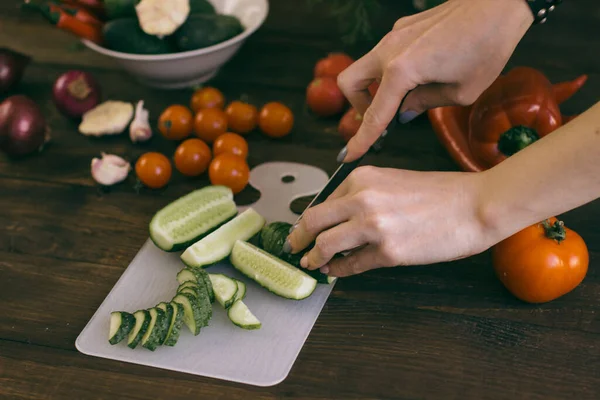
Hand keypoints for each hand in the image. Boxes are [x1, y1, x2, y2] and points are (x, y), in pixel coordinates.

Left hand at [285, 166, 494, 277]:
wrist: (475, 204)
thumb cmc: (441, 193)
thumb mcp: (394, 181)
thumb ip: (364, 196)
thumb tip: (339, 219)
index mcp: (363, 177)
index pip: (323, 201)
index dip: (309, 219)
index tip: (303, 229)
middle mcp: (362, 199)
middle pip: (313, 221)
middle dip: (298, 238)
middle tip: (293, 247)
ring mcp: (373, 226)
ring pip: (325, 245)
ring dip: (314, 257)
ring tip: (311, 263)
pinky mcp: (388, 252)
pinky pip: (352, 265)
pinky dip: (339, 270)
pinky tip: (336, 271)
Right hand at [337, 0, 533, 161]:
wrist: (500, 2)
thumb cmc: (488, 46)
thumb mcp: (461, 92)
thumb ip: (425, 104)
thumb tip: (405, 111)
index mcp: (401, 71)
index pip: (373, 114)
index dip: (361, 140)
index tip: (349, 156)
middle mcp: (389, 50)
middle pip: (349, 82)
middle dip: (357, 105)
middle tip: (381, 118)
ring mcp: (394, 35)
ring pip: (366, 66)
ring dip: (376, 87)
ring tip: (408, 98)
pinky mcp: (404, 27)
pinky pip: (385, 54)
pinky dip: (391, 71)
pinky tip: (421, 75)